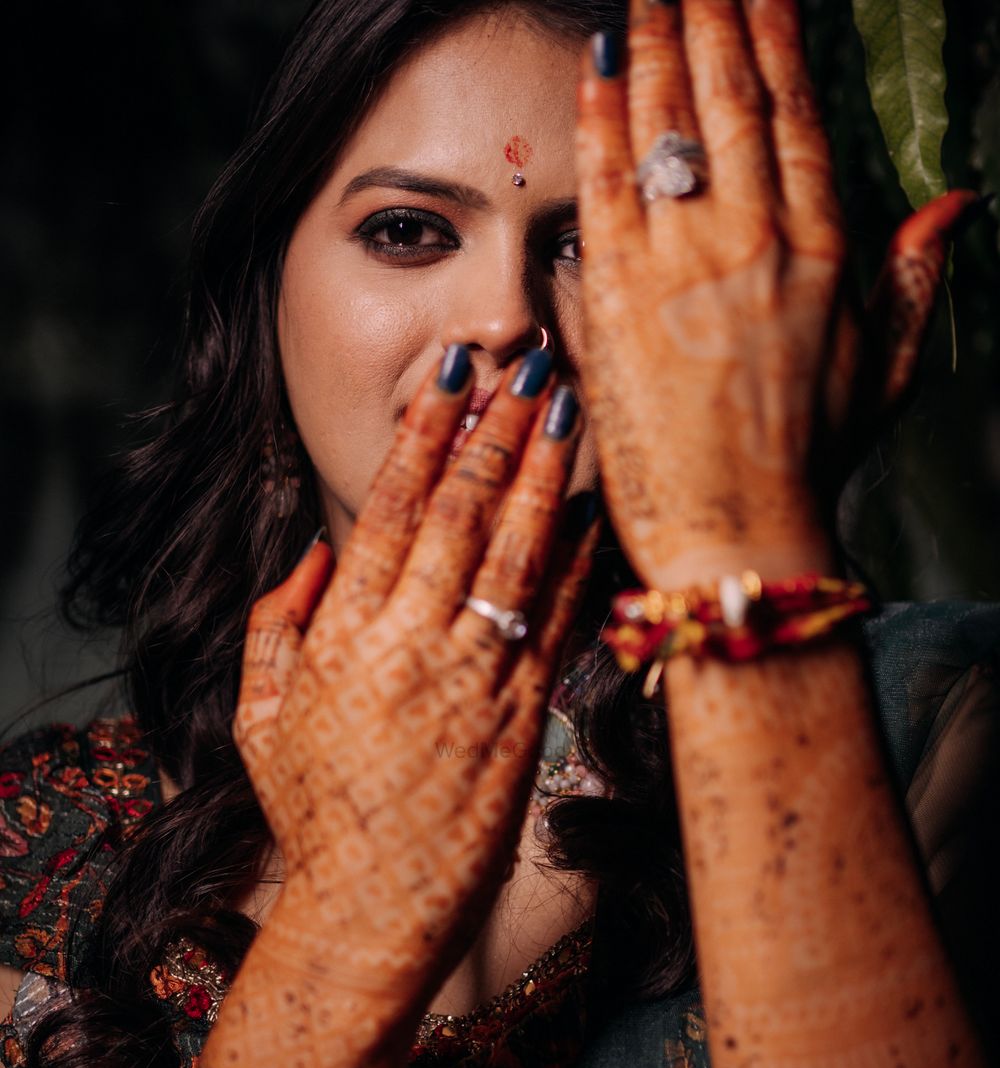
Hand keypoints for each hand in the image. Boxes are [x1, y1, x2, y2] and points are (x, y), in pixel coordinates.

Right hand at [234, 353, 596, 1008]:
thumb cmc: (314, 816)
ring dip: (546, 475)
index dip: (427, 432)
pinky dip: (578, 562)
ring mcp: (479, 682)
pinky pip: (559, 622)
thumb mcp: (258, 720)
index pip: (394, 509)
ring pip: (521, 555)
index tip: (451, 372)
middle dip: (496, 429)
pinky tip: (594, 511)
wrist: (373, 910)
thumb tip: (313, 551)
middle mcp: (417, 648)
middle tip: (525, 364)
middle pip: (465, 514)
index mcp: (347, 640)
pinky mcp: (526, 718)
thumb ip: (276, 626)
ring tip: (569, 409)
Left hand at [575, 0, 976, 590]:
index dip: (777, 38)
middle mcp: (754, 239)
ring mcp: (680, 263)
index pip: (797, 114)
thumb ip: (914, 278)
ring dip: (653, 47)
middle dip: (713, 17)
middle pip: (731, 98)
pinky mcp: (617, 296)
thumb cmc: (805, 461)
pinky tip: (593, 69)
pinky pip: (606, 185)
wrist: (735, 533)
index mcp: (823, 248)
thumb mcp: (883, 370)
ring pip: (667, 125)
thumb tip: (956, 204)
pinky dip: (598, 121)